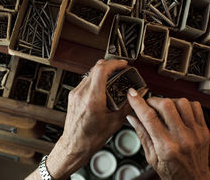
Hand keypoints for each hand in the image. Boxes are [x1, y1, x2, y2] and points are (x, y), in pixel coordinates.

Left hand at [46, 59, 129, 179]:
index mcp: (92, 99)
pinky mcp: (73, 95)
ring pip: (90, 73)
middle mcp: (81, 94)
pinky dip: (96, 80)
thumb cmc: (91, 138)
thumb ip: (128, 105)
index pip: (101, 70)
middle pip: (96, 68)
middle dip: (110, 66)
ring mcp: (75, 94)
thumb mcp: (115, 122)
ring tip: (114, 79)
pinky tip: (103, 87)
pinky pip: (86, 81)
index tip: (122, 64)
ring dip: (103, 72)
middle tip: (121, 69)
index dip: (114, 63)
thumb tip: (137, 95)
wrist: (75, 145)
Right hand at [126, 90, 209, 179]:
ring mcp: (195, 133)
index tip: (132, 94)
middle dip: (153, 101)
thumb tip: (131, 117)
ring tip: (165, 109)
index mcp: (166, 147)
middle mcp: (182, 138)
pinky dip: (185, 105)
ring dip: (170, 102)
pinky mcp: (204, 130)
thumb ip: (142, 134)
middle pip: (166, 105)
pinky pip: (196, 106)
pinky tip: (179, 111)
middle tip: (149, 105)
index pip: (149, 117)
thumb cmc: (172, 172)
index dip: (138, 102)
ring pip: (182, 102)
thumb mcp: (151, 157)